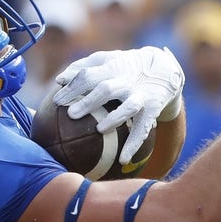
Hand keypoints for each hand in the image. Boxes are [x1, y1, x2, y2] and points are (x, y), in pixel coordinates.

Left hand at [51, 47, 183, 164]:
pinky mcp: (153, 109)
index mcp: (111, 69)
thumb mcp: (106, 60)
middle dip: (89, 102)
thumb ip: (82, 68)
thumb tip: (59, 80)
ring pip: (129, 107)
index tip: (57, 101)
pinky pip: (143, 129)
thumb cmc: (124, 67)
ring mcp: (140, 95)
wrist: (164, 69)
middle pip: (107, 90)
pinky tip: (122, 160)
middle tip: (71, 115)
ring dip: (115, 118)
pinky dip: (134, 144)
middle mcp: (126, 81)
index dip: (72, 87)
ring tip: (99, 129)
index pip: (88, 76)